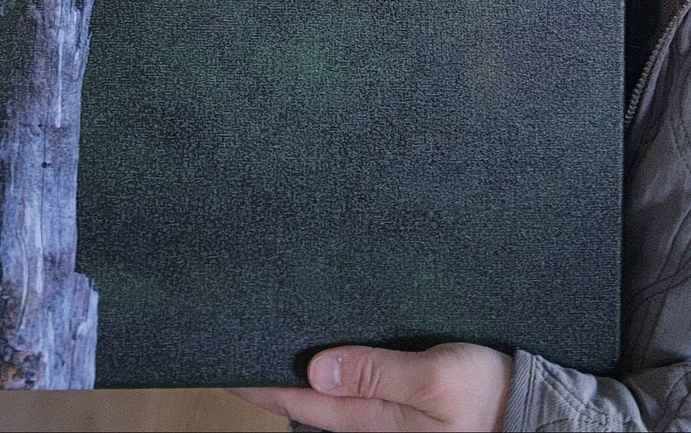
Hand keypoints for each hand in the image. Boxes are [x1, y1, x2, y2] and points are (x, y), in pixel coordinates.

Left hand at [232, 342, 512, 431]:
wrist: (535, 413)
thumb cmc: (489, 397)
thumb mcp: (436, 380)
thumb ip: (377, 372)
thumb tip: (314, 370)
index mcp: (369, 418)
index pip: (294, 400)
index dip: (255, 382)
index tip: (220, 361)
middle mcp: (368, 418)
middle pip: (302, 397)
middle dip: (267, 372)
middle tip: (231, 339)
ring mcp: (383, 412)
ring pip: (324, 389)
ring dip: (295, 366)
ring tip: (264, 335)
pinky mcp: (400, 399)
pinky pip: (351, 382)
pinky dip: (327, 362)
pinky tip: (319, 345)